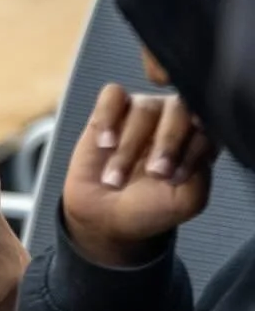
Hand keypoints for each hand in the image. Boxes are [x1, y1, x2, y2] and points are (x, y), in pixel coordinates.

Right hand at [63, 84, 214, 266]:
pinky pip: (113, 95)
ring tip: (116, 177)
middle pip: (179, 109)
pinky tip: (105, 145)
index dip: (190, 149)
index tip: (173, 178)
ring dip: (129, 146)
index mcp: (199, 139)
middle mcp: (175, 119)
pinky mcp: (110, 110)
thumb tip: (195, 141)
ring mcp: (143, 111)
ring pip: (144, 107)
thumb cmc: (145, 207)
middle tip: (152, 173)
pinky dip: (108, 119)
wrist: (102, 215)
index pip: (208, 125)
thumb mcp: (185, 201)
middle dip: (166, 144)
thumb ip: (200, 172)